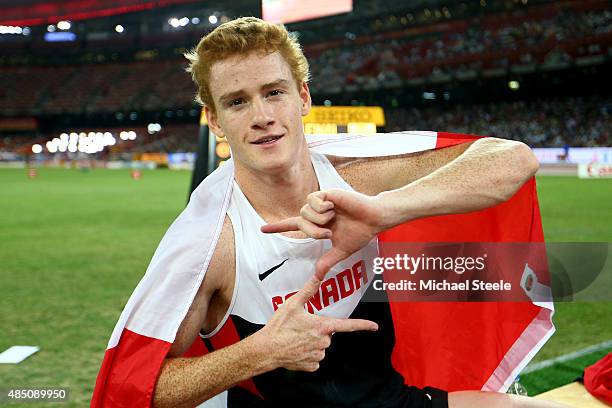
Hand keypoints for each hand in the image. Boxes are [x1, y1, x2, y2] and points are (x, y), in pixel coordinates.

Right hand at [258, 275, 377, 371]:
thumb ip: (309, 289)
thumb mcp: (293, 304)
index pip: (348, 326)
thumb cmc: (279, 326)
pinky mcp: (311, 365)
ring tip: (296, 338)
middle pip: (327, 333)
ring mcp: (318, 355)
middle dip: (318, 330)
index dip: (363, 325)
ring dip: (312, 342)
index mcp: (322, 326)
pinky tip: (296, 349)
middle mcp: (323, 342)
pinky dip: (307, 353)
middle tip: (301, 327)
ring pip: (321, 346)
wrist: (266, 349)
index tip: (374, 326)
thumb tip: (318, 275)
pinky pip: (314, 358)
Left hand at [261, 189, 384, 278]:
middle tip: (329, 233)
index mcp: (318, 224)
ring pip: (305, 211)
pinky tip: (334, 207)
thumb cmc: (360, 232)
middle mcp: (316, 212)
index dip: (278, 227)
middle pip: (300, 221)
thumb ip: (327, 261)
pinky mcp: (327, 194)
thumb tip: (317, 276)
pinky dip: (323, 208)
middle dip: (313, 232)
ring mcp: (321, 202)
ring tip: (335, 218)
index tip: (262, 230)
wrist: (374, 220)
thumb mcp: (341, 251)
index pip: (293, 225)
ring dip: (319, 220)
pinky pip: (313, 201)